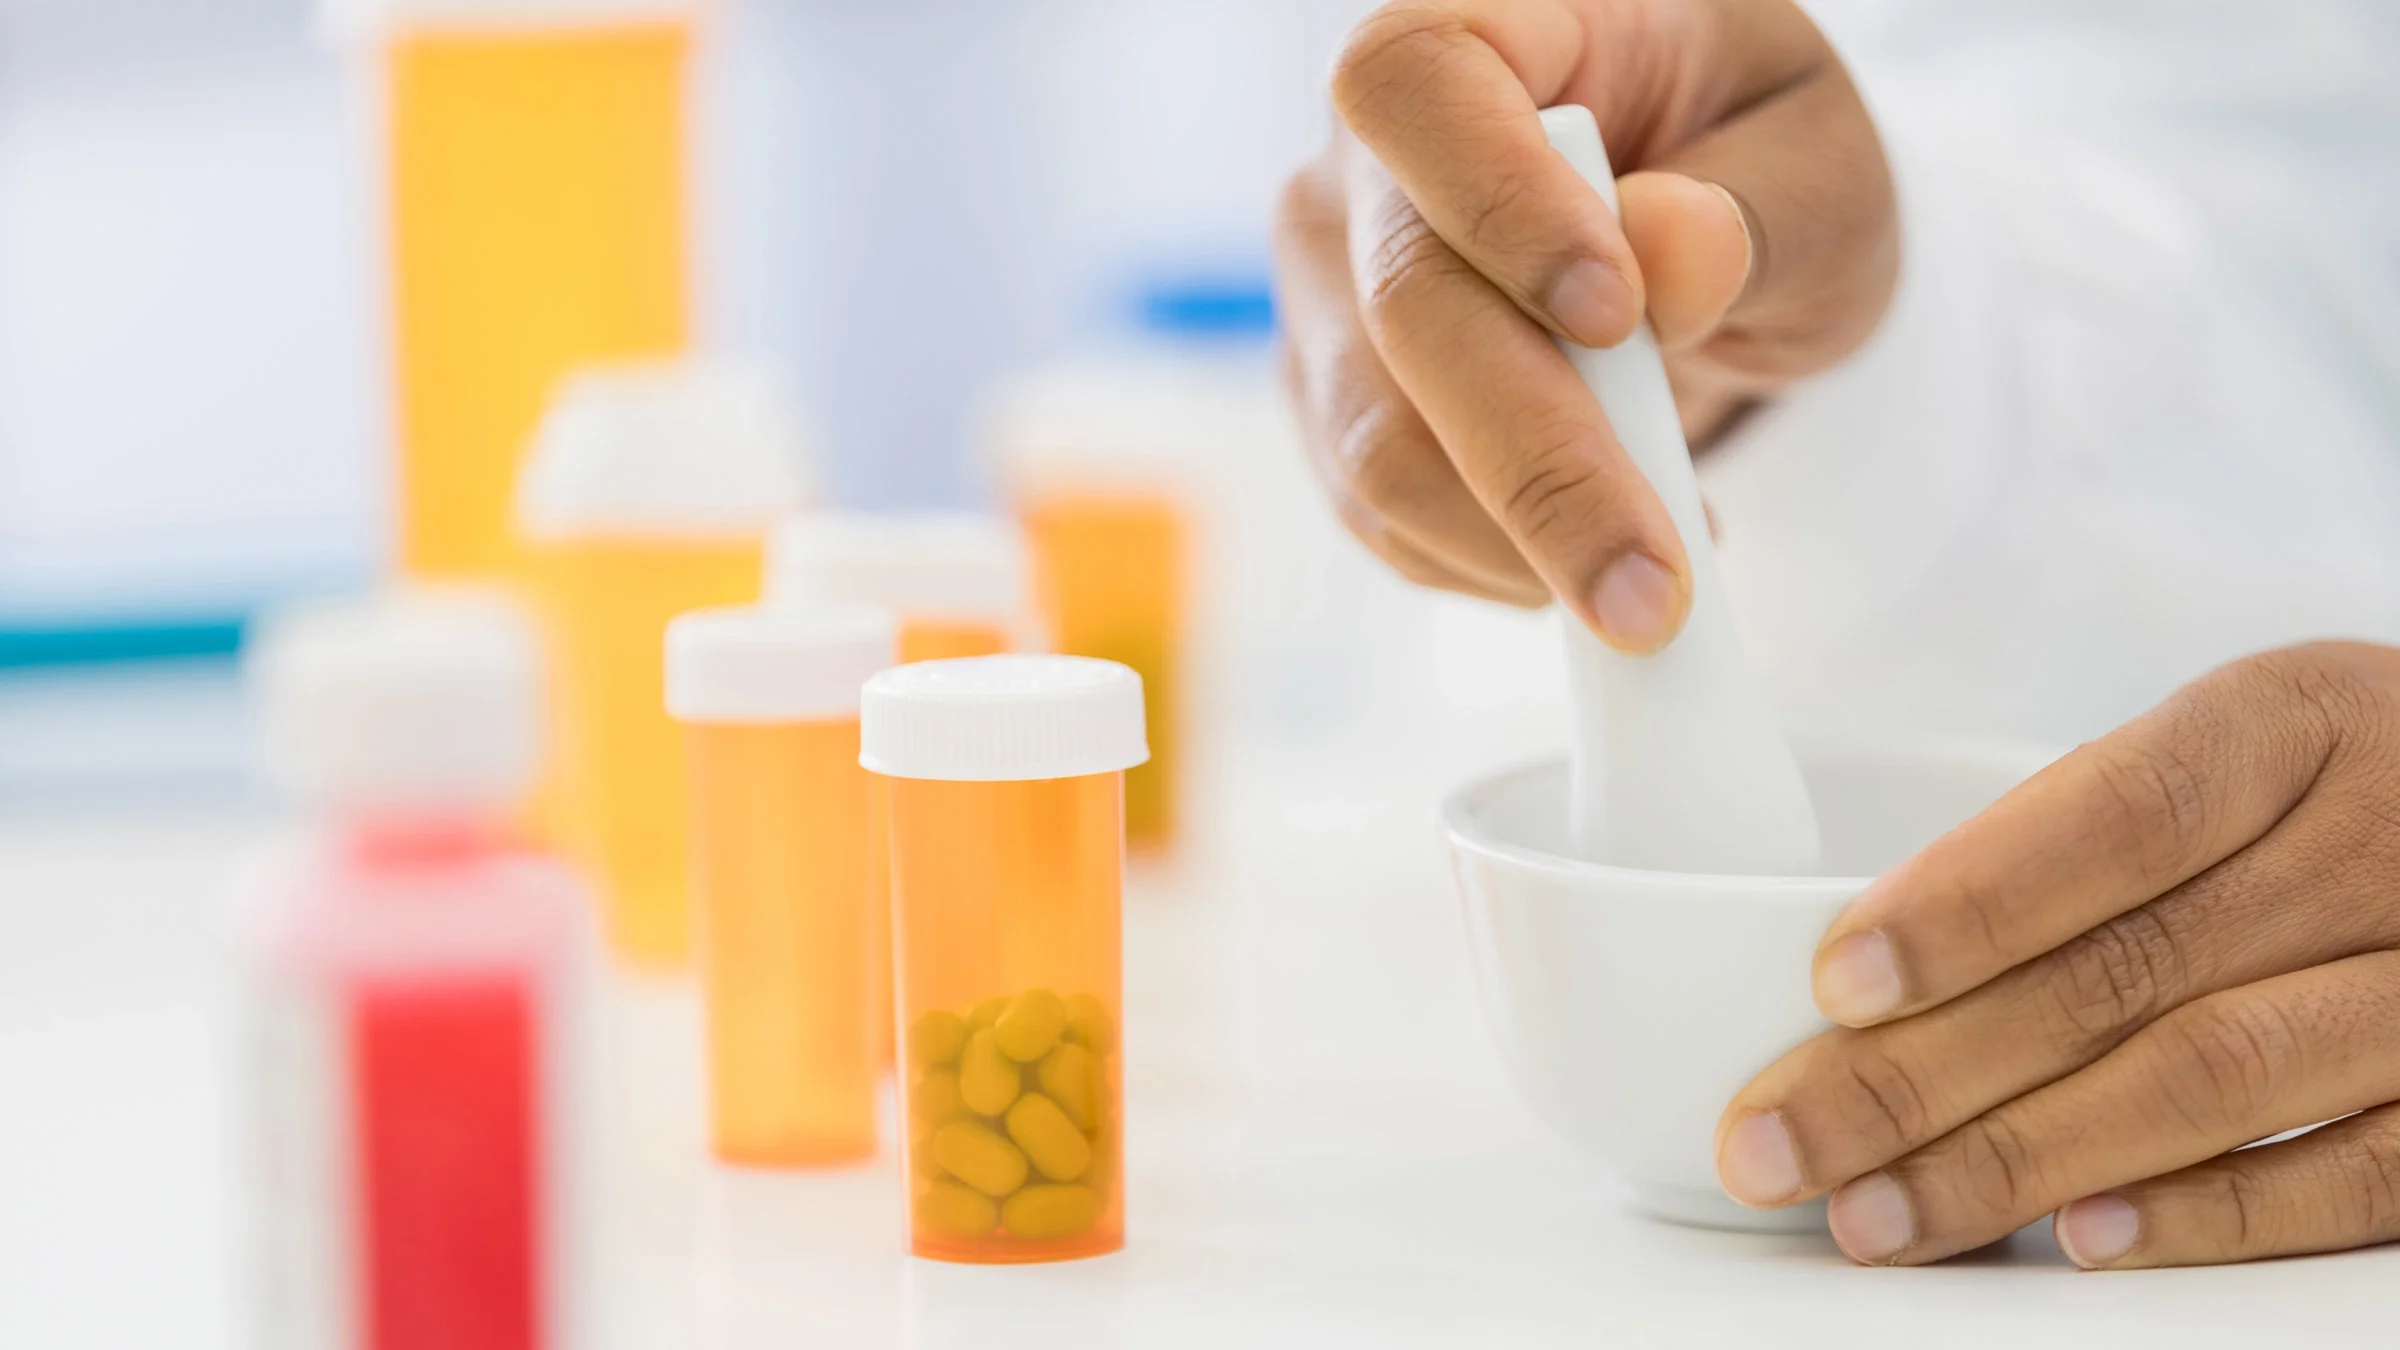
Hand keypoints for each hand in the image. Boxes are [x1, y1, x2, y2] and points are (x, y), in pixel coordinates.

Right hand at [1272, 0, 1895, 650]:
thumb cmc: (1754, 170)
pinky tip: (1591, 554)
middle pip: (1404, 310)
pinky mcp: (1329, 404)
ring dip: (1524, 544)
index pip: (1417, 88)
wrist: (1700, 261)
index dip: (1494, 200)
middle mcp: (1365, 161)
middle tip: (1657, 591)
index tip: (1615, 315)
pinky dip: (1495, 569)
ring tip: (1661, 572)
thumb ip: (1755, 206)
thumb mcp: (1819, 165)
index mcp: (1481, 34)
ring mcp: (1329, 289)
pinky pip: (1382, 517)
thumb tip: (1668, 259)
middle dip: (1540, 465)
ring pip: (1376, 444)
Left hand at [1717, 643, 2399, 1267]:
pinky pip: (2350, 1174)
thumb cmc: (2333, 786)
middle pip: (2126, 968)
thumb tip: (1879, 972)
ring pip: (2211, 1076)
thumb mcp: (2236, 748)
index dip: (1969, 904)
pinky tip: (2080, 1236)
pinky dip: (2204, 1213)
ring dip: (2018, 1160)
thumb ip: (2088, 833)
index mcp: (2296, 719)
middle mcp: (2385, 837)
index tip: (1835, 985)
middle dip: (1921, 1072)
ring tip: (1877, 1211)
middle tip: (1781, 1142)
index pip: (2119, 814)